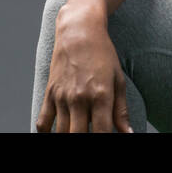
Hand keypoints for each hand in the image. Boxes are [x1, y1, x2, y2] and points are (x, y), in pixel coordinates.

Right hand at [35, 5, 133, 132]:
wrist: (79, 31)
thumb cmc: (102, 54)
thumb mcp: (118, 80)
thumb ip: (121, 111)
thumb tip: (128, 133)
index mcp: (101, 95)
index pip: (102, 133)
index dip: (105, 141)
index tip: (107, 141)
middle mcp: (80, 98)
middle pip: (78, 136)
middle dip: (84, 140)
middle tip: (89, 135)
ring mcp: (62, 97)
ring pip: (61, 132)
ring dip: (68, 136)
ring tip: (77, 131)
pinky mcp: (49, 93)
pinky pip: (43, 122)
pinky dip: (46, 133)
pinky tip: (56, 133)